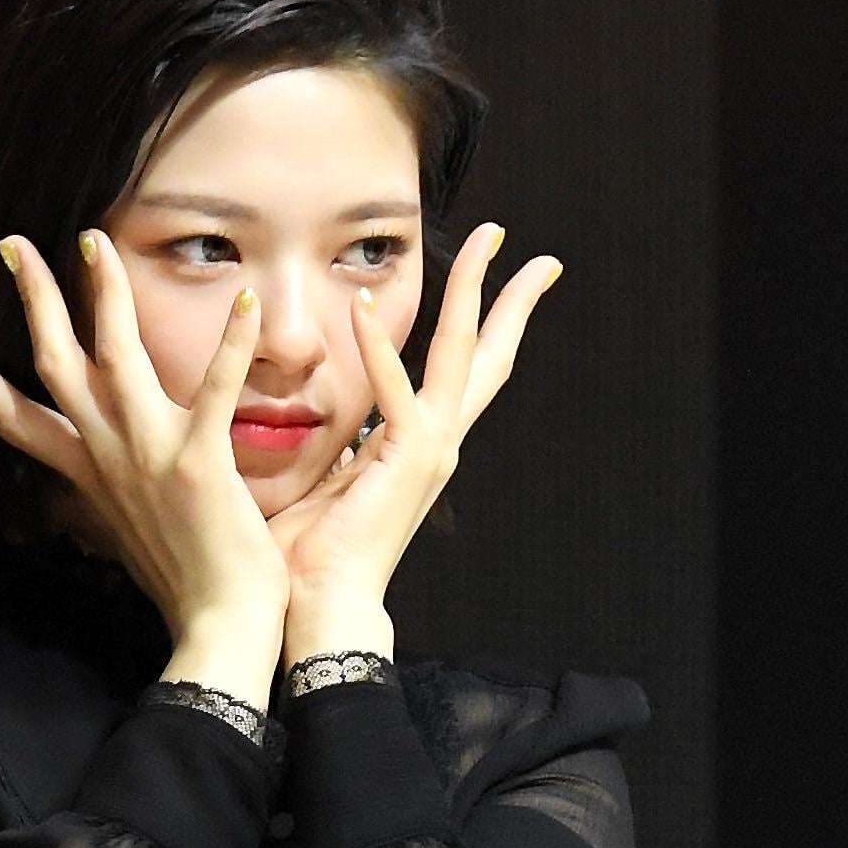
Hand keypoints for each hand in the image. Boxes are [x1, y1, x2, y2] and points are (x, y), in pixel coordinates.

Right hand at [0, 234, 289, 681]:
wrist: (216, 628)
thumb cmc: (182, 585)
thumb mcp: (128, 533)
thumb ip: (112, 494)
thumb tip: (101, 485)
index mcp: (89, 474)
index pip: (15, 421)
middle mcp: (106, 456)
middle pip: (53, 362)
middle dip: (33, 299)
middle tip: (14, 244)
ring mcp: (147, 455)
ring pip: (114, 355)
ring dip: (104, 293)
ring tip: (97, 240)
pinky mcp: (198, 461)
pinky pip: (215, 389)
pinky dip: (233, 345)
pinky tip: (249, 302)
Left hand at [269, 230, 562, 648]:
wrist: (322, 607)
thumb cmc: (315, 556)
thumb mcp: (330, 481)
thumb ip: (340, 446)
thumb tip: (328, 425)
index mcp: (421, 447)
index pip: (463, 373)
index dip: (484, 325)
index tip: (502, 280)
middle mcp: (438, 443)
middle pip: (488, 355)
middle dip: (511, 298)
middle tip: (532, 248)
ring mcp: (429, 450)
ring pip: (462, 354)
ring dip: (472, 291)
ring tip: (485, 240)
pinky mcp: (404, 459)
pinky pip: (392, 393)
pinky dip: (377, 347)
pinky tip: (363, 304)